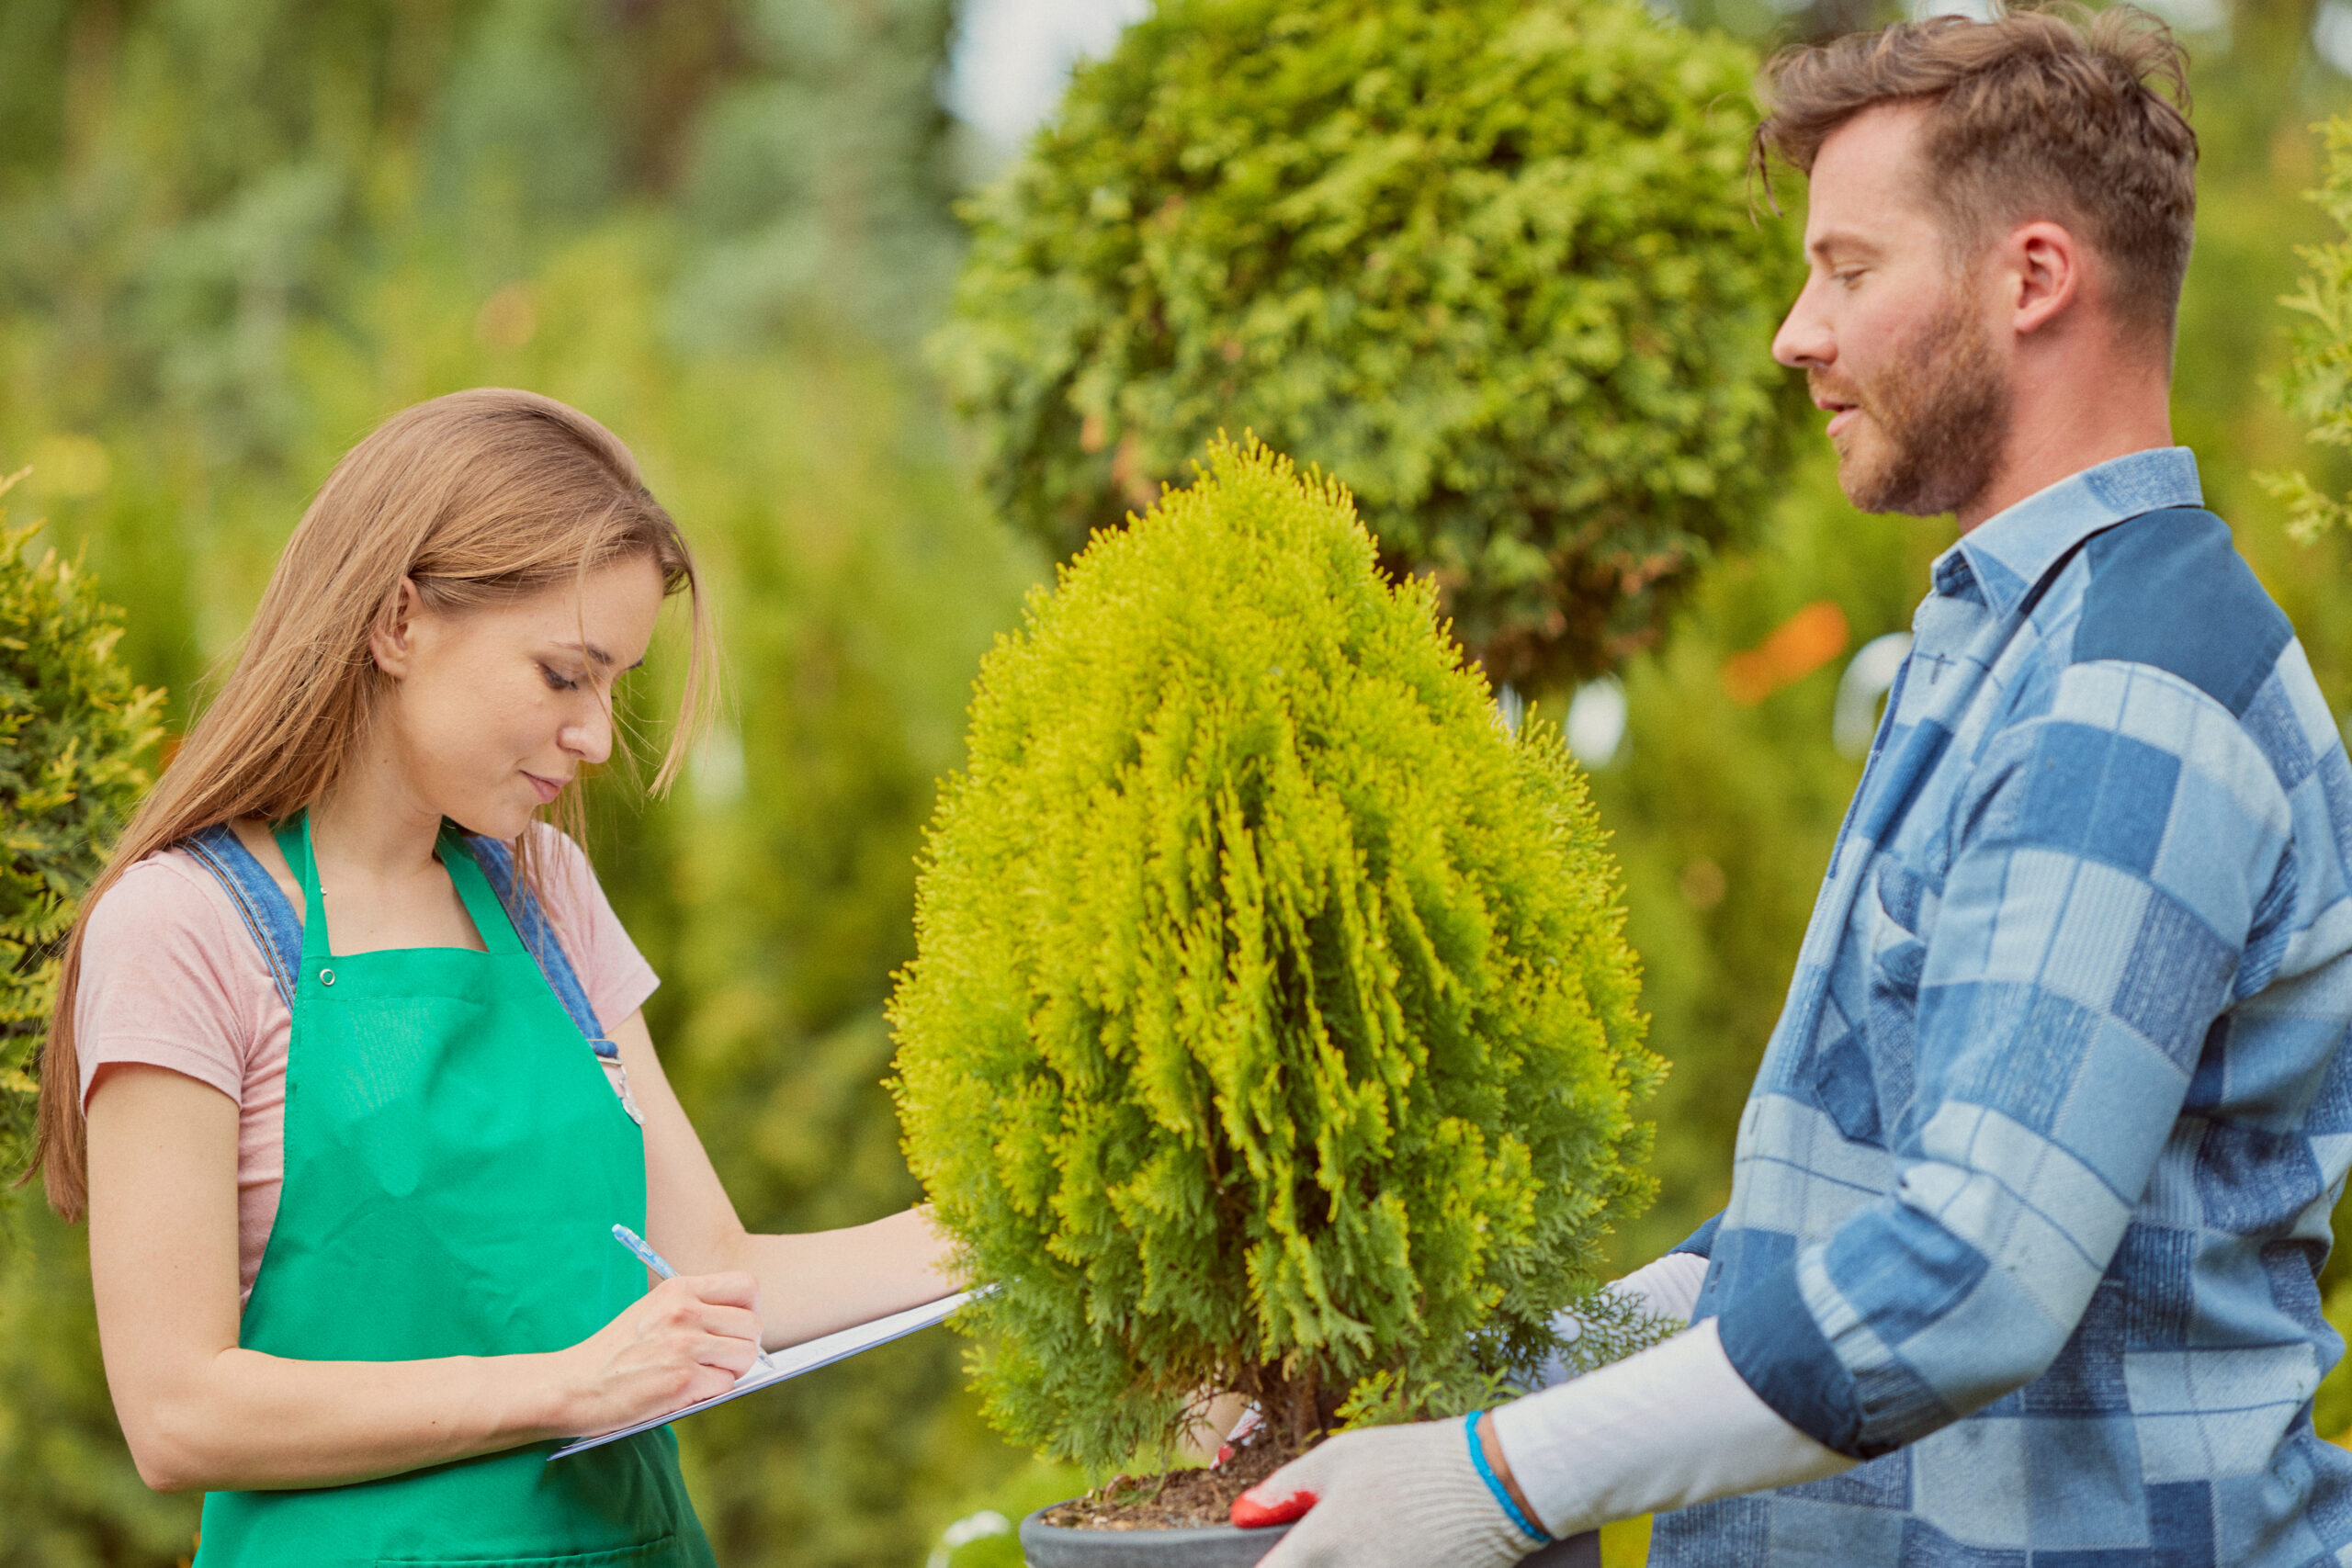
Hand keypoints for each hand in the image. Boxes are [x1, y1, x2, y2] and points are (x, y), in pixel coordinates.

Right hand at [552, 1272, 764, 1435]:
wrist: (572, 1385)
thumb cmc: (615, 1354)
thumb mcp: (652, 1311)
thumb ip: (694, 1309)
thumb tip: (745, 1327)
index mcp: (678, 1289)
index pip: (747, 1286)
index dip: (751, 1310)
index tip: (737, 1328)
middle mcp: (684, 1311)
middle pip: (753, 1325)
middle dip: (743, 1347)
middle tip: (719, 1361)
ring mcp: (684, 1345)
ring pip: (746, 1356)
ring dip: (730, 1372)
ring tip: (700, 1376)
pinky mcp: (682, 1381)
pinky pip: (725, 1385)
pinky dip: (711, 1392)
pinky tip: (683, 1392)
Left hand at [1234, 1417, 1544, 1567]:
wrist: (1497, 1485)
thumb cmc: (1412, 1462)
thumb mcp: (1340, 1457)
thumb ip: (1286, 1489)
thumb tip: (1241, 1516)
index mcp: (1322, 1542)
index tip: (1268, 1561)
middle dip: (1309, 1567)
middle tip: (1338, 1543)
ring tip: (1375, 1540)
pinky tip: (1402, 1551)